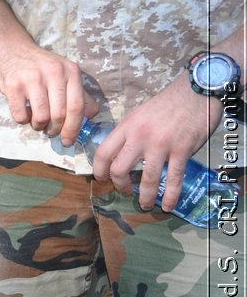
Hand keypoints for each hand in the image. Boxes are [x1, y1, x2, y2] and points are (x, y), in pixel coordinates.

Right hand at [0, 37, 95, 143]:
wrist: (12, 49)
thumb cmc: (40, 66)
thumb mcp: (64, 74)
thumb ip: (79, 93)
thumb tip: (93, 114)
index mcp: (70, 71)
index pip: (76, 106)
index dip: (73, 128)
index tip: (68, 140)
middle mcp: (53, 73)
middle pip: (59, 115)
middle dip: (54, 129)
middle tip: (50, 130)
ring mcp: (32, 79)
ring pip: (40, 117)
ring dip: (38, 126)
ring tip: (37, 122)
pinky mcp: (13, 86)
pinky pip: (21, 115)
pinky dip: (23, 120)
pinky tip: (24, 112)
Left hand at [90, 78, 219, 210]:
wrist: (196, 91)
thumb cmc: (168, 103)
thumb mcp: (139, 114)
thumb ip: (129, 134)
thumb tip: (121, 153)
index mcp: (127, 127)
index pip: (103, 153)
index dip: (99, 170)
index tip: (102, 179)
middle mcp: (139, 137)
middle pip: (119, 170)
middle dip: (120, 185)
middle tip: (125, 191)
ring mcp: (161, 145)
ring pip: (147, 178)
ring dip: (145, 196)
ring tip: (145, 205)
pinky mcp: (181, 150)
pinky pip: (174, 178)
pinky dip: (170, 195)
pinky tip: (167, 205)